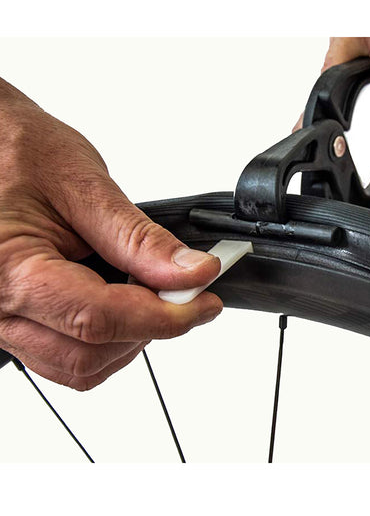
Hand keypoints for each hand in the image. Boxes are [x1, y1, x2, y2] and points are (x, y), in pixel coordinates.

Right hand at [0, 79, 222, 389]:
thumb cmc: (14, 150)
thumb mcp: (82, 186)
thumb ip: (139, 239)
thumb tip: (191, 273)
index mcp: (10, 270)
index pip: (100, 320)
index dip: (166, 317)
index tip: (205, 302)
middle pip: (89, 354)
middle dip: (150, 329)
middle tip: (186, 295)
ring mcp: (2, 319)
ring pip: (77, 365)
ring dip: (129, 339)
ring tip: (153, 294)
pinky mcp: (13, 319)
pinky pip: (62, 353)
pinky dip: (105, 339)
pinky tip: (124, 303)